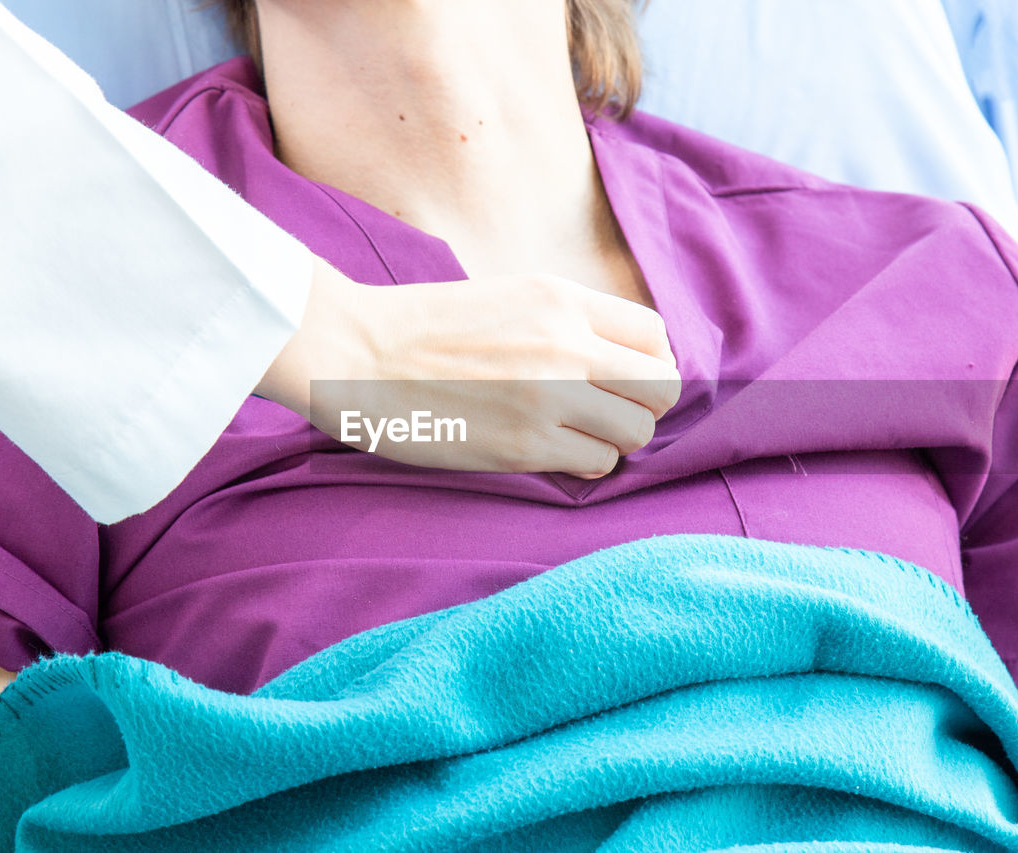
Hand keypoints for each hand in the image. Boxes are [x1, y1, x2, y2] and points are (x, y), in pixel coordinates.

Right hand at [257, 260, 681, 477]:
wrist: (356, 353)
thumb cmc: (423, 326)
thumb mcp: (507, 295)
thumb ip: (565, 320)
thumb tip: (617, 359)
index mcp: (561, 299)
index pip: (656, 335)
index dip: (648, 362)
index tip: (622, 377)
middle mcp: (567, 344)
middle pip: (662, 386)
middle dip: (644, 404)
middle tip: (609, 412)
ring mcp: (549, 397)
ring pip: (637, 432)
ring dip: (616, 438)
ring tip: (579, 434)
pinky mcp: (526, 445)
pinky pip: (598, 464)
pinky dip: (587, 463)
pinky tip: (554, 451)